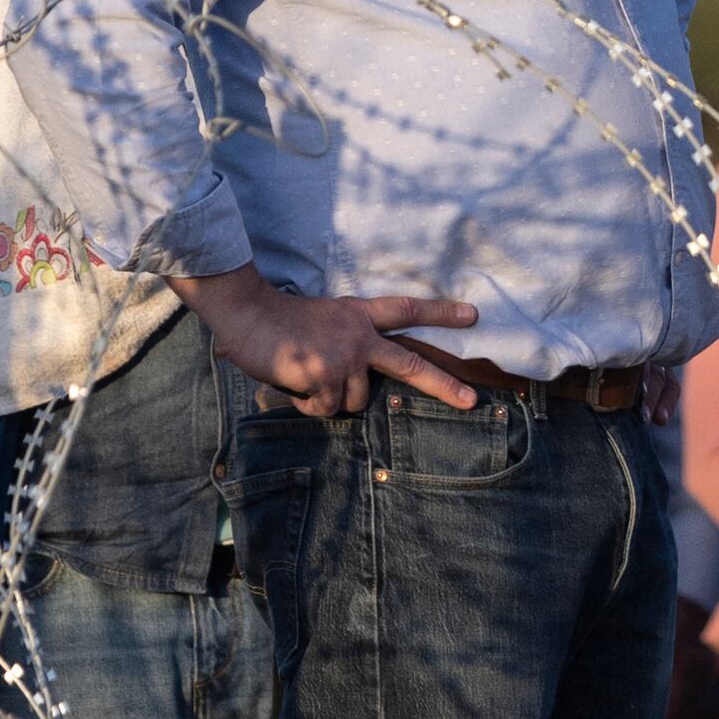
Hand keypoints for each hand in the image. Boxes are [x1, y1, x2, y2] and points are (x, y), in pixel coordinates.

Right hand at [186, 269, 478, 416]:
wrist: (245, 310)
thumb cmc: (276, 318)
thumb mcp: (321, 321)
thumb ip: (344, 345)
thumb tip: (349, 383)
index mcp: (358, 316)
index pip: (407, 310)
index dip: (440, 313)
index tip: (473, 315)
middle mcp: (359, 337)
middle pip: (410, 366)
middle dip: (444, 385)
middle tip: (470, 400)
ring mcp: (344, 359)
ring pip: (353, 401)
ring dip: (330, 397)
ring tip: (305, 374)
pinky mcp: (324, 378)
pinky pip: (324, 408)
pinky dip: (307, 404)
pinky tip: (293, 382)